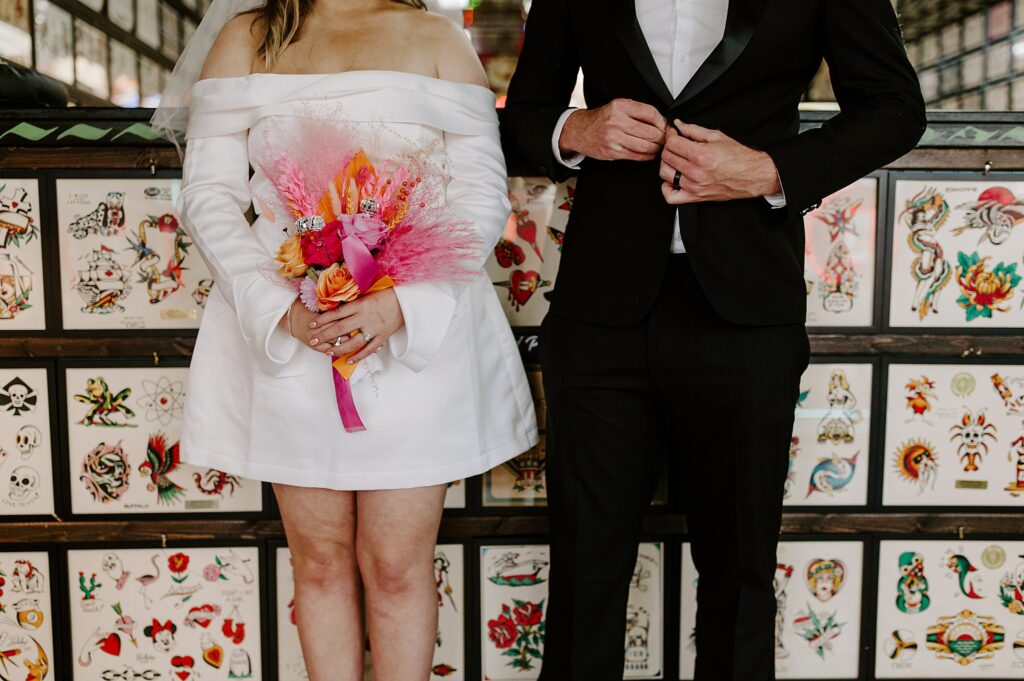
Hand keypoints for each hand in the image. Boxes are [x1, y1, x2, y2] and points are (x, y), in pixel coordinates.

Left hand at [304, 288, 404, 362]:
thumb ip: (353, 303)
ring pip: (353, 342)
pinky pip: (369, 349)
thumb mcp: (367, 295)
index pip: (337, 313)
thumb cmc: (385, 295)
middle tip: (313, 340)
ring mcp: (374, 328)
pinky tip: (349, 360)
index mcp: (360, 305)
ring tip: (328, 351)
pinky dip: (359, 355)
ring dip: (339, 348)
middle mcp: (365, 317)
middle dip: (325, 335)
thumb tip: (335, 307)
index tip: (311, 325)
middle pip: (341, 328)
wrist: (406, 301)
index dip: (322, 320)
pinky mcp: (383, 336)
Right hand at [559, 99, 667, 161]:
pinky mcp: (613, 152)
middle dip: (661, 137)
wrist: (580, 131)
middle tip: (663, 139)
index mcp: (620, 106)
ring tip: (656, 146)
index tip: (665, 126)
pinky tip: (648, 153)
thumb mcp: (618, 107)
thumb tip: (663, 122)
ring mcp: (614, 138)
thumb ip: (638, 111)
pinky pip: (637, 156)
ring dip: (655, 148)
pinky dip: (647, 156)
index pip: (651, 113)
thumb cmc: (603, 119)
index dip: (662, 122)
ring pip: (646, 146)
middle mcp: (617, 121)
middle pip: (651, 132)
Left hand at [659, 120, 781, 204]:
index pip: (672, 143)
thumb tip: (679, 124)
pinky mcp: (695, 197)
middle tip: (676, 144)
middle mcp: (696, 172)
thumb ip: (694, 130)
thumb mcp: (716, 137)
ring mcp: (694, 186)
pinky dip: (666, 188)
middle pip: (666, 157)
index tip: (673, 133)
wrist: (752, 175)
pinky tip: (672, 179)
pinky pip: (671, 197)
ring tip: (675, 159)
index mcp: (701, 155)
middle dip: (669, 147)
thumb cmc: (738, 157)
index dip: (670, 135)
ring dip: (667, 164)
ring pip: (665, 174)